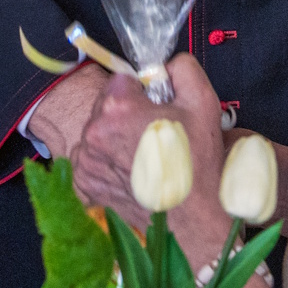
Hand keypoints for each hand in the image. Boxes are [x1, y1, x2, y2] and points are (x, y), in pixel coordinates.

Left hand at [73, 53, 232, 265]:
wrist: (191, 222)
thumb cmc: (198, 164)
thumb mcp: (204, 102)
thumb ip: (183, 68)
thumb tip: (165, 65)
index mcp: (116, 108)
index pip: (122, 78)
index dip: (144, 90)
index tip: (158, 107)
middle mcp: (92, 133)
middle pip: (106, 104)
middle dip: (128, 112)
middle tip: (155, 133)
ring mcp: (84, 162)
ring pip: (98, 131)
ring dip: (115, 136)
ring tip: (144, 155)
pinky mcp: (83, 185)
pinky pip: (91, 158)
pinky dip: (107, 160)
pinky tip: (131, 171)